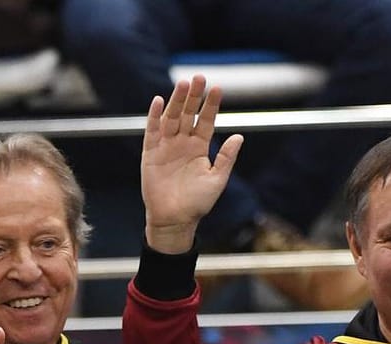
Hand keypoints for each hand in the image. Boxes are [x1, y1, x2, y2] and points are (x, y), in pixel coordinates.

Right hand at [142, 74, 243, 253]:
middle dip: (194, 96)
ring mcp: (166, 146)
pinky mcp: (151, 153)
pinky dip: (155, 116)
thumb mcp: (217, 180)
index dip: (212, 105)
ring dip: (177, 101)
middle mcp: (183, 143)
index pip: (206, 121)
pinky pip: (152, 131)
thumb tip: (239, 136)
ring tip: (183, 84)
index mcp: (200, 148)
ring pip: (172, 118)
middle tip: (199, 78)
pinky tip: (160, 101)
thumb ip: (226, 158)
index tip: (218, 88)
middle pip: (188, 114)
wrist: (175, 220)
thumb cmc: (197, 203)